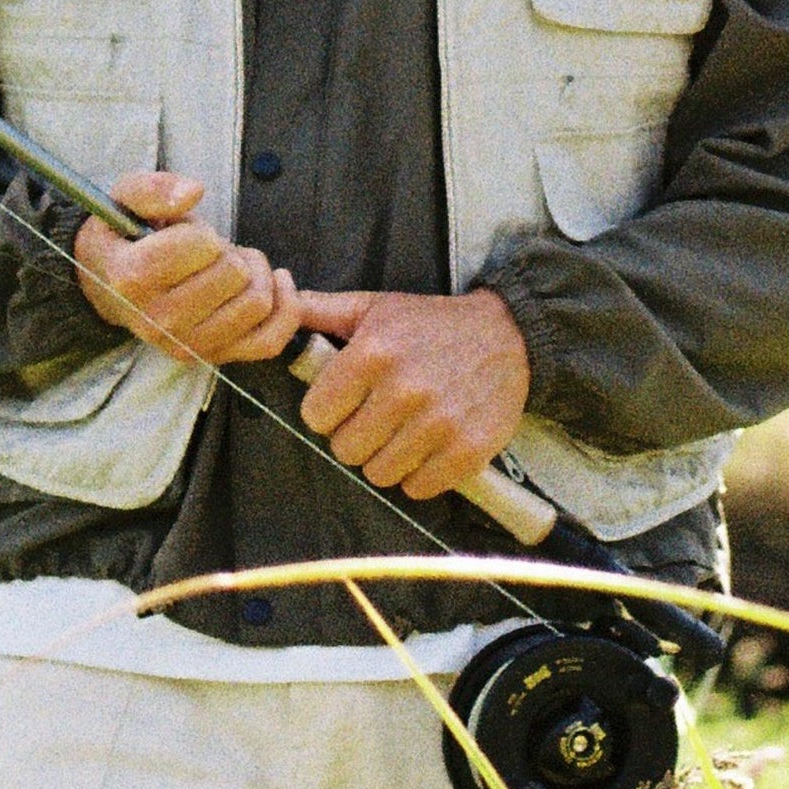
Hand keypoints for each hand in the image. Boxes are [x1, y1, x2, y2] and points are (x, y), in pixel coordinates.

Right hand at [75, 172, 304, 367]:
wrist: (110, 288)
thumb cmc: (126, 238)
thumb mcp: (125, 197)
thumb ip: (154, 188)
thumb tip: (193, 192)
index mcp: (132, 278)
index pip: (202, 246)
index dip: (203, 231)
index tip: (186, 235)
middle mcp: (159, 320)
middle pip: (235, 274)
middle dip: (229, 251)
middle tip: (209, 251)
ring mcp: (187, 345)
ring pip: (258, 303)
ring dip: (254, 274)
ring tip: (230, 265)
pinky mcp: (213, 356)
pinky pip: (270, 340)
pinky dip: (285, 308)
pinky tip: (275, 282)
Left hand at [288, 286, 530, 499]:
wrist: (509, 335)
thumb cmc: (431, 324)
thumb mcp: (375, 307)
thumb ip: (321, 310)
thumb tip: (280, 299)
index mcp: (372, 353)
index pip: (316, 415)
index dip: (328, 412)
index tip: (347, 403)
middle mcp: (403, 390)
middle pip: (345, 450)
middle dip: (356, 438)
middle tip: (377, 419)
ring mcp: (437, 424)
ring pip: (379, 474)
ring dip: (387, 459)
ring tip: (403, 433)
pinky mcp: (467, 452)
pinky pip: (418, 489)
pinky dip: (419, 475)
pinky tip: (428, 448)